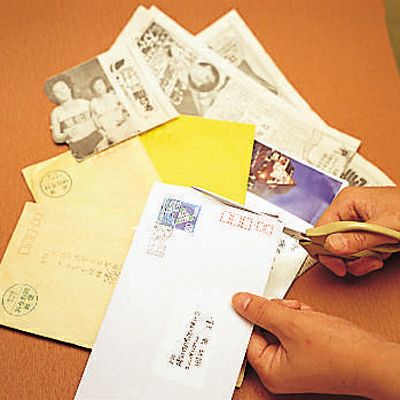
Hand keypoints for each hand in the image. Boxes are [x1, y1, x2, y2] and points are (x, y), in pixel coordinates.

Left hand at [233, 292, 399, 397]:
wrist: (375, 358)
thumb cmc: (339, 352)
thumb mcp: (292, 323)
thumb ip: (262, 310)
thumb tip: (239, 302)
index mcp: (270, 371)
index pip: (247, 336)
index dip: (250, 315)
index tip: (250, 300)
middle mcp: (280, 368)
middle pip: (264, 327)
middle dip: (279, 313)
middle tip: (291, 312)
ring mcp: (294, 359)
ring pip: (281, 322)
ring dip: (294, 313)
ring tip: (308, 318)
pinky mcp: (306, 350)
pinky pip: (294, 325)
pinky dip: (303, 317)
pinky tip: (316, 320)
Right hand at [314, 187, 399, 275]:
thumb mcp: (386, 226)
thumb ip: (357, 238)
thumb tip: (330, 245)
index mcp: (346, 201)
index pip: (320, 228)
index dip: (325, 249)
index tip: (337, 264)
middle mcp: (348, 210)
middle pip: (331, 240)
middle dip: (347, 256)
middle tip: (361, 263)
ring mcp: (357, 221)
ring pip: (343, 248)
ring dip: (359, 259)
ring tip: (376, 259)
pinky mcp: (366, 231)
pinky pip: (356, 249)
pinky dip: (367, 257)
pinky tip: (379, 256)